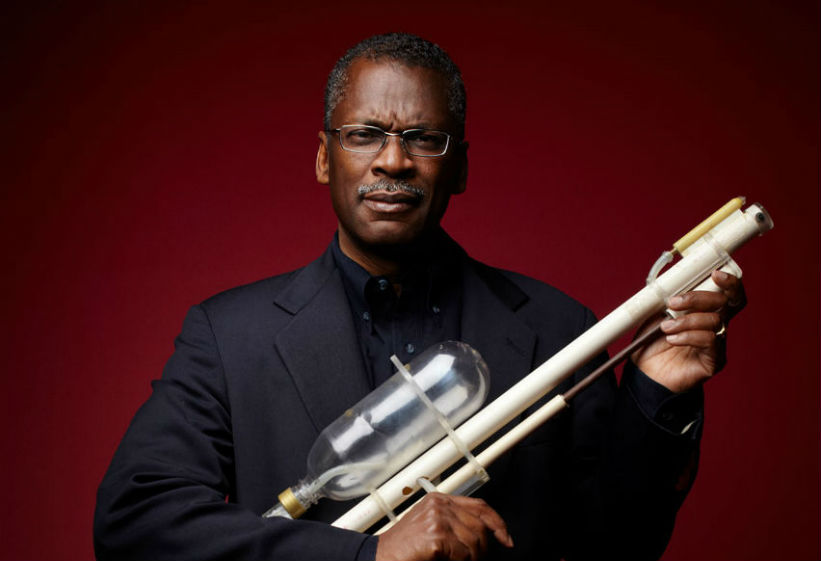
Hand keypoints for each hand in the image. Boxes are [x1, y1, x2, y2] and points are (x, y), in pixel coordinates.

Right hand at [375, 493, 513, 560]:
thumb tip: (483, 535)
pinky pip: (463, 554)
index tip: (506, 538)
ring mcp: (437, 519)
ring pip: (475, 541)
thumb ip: (453, 523)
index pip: (479, 506)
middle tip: (474, 560)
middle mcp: (439, 505)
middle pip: (480, 525)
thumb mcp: (430, 527)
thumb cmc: (403, 548)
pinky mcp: (436, 536)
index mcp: (439, 500)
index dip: (497, 522)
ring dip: (472, 559)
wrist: (380, 557)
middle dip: (483, 548)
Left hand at [632, 270, 745, 391]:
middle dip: (699, 297)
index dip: (730, 282)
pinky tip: (672, 340)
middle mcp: (717, 325)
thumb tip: (673, 281)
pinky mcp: (715, 361)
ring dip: (687, 320)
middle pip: (726, 303)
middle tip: (674, 303)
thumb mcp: (656, 314)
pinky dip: (689, 336)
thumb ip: (669, 297)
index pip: (729, 293)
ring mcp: (718, 343)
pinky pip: (710, 341)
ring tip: (666, 327)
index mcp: (706, 311)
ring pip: (716, 321)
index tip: (715, 273)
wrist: (645, 372)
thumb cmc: (651, 342)